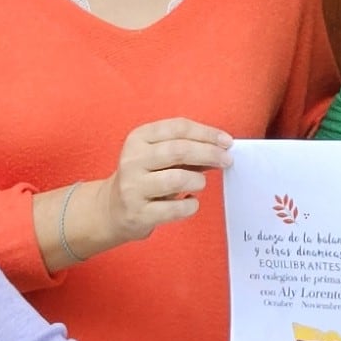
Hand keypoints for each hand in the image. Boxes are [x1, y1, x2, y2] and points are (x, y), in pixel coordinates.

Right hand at [85, 118, 233, 252]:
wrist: (113, 209)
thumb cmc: (145, 178)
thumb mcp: (160, 157)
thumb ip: (188, 151)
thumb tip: (222, 148)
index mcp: (138, 138)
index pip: (178, 127)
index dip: (206, 133)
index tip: (226, 141)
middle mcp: (132, 160)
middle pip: (179, 150)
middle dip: (209, 153)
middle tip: (227, 160)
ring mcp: (133, 187)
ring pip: (176, 179)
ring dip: (198, 180)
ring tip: (200, 183)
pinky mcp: (138, 213)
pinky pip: (174, 209)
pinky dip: (191, 206)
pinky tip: (190, 203)